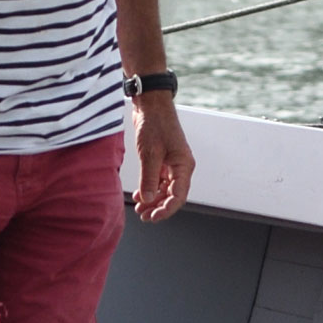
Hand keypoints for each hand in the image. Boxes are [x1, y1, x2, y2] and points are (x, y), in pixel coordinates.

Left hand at [129, 92, 193, 222]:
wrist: (150, 105)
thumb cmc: (154, 125)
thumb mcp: (150, 154)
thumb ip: (149, 179)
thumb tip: (148, 199)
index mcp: (184, 166)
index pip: (178, 196)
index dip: (166, 209)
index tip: (153, 217)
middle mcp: (180, 167)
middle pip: (172, 195)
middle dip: (158, 207)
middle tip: (143, 216)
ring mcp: (171, 164)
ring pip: (164, 189)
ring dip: (152, 199)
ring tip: (139, 208)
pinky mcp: (161, 160)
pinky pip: (157, 180)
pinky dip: (149, 188)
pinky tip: (138, 195)